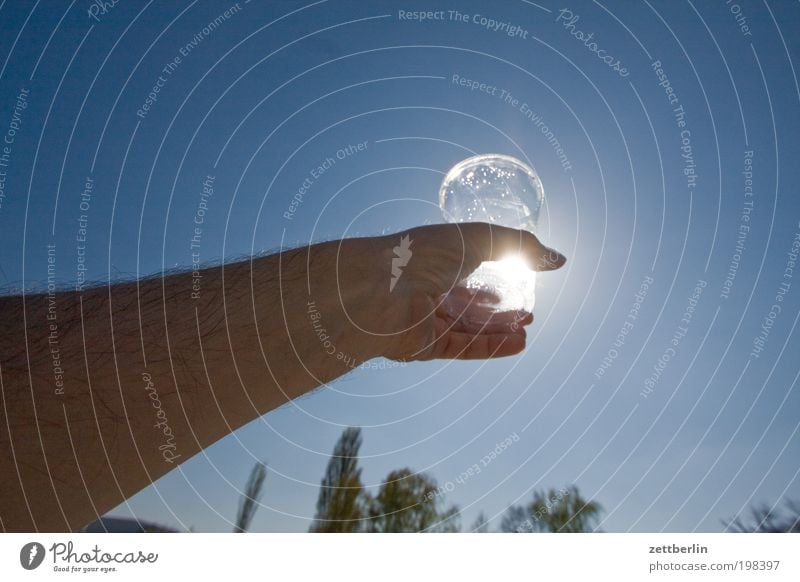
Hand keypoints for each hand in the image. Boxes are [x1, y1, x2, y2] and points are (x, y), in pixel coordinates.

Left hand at [340, 223, 565, 361]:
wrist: (381, 289)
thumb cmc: (423, 254)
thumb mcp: (478, 237)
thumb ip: (520, 245)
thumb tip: (559, 259)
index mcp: (435, 260)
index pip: (468, 270)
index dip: (495, 278)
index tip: (522, 284)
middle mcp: (429, 290)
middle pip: (471, 304)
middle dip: (501, 310)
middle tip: (529, 313)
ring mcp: (426, 319)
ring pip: (469, 328)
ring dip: (500, 330)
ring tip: (528, 327)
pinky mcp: (425, 346)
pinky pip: (463, 348)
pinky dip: (492, 346)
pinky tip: (519, 343)